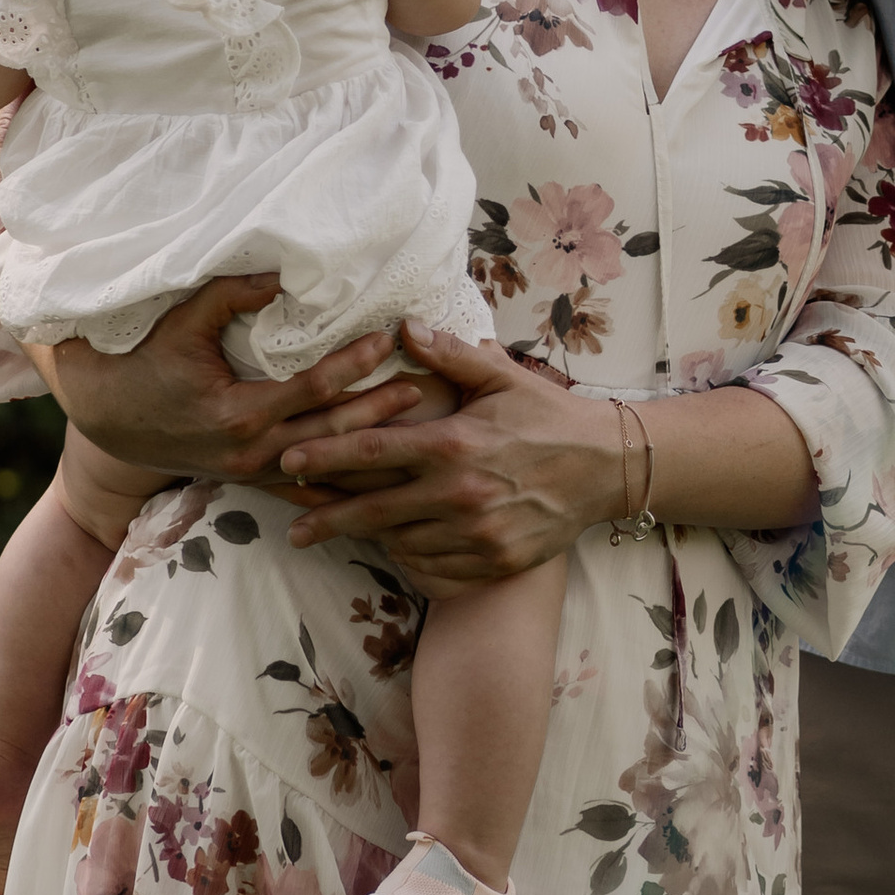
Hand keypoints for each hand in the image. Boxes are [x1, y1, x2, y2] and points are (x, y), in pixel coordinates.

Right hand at [37, 275, 417, 480]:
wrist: (110, 417)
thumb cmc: (147, 360)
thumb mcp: (185, 320)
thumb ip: (233, 294)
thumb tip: (283, 276)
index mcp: (238, 413)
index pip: (314, 388)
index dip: (354, 363)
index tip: (387, 338)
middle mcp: (250, 451)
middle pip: (332, 432)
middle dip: (380, 408)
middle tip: (424, 383)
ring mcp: (250, 471)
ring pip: (324, 462)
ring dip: (368, 443)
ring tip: (412, 422)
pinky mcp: (249, 479)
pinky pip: (305, 482)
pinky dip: (340, 474)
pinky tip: (376, 471)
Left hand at [277, 319, 625, 587]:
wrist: (606, 467)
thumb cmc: (549, 415)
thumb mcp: (502, 377)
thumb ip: (450, 356)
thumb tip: (404, 327)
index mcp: (455, 444)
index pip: (373, 451)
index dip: (325, 457)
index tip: (288, 461)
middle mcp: (460, 494)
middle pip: (374, 511)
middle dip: (326, 517)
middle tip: (291, 523)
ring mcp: (477, 534)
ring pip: (401, 543)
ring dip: (368, 538)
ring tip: (341, 531)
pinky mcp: (493, 561)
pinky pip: (436, 567)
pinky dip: (411, 558)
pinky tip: (398, 547)